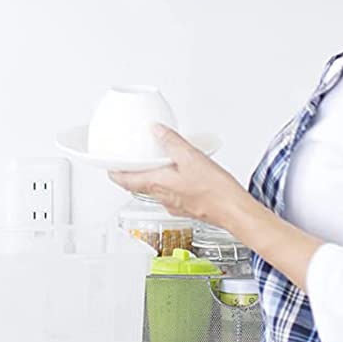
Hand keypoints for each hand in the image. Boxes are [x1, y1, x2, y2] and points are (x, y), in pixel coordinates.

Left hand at [110, 126, 250, 227]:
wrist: (234, 211)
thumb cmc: (215, 191)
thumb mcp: (191, 157)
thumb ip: (171, 142)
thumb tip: (156, 130)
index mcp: (159, 185)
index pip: (126, 181)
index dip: (114, 173)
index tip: (108, 166)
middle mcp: (163, 197)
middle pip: (139, 185)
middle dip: (132, 174)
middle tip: (128, 161)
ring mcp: (175, 204)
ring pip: (155, 190)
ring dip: (150, 177)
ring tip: (154, 162)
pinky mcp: (187, 206)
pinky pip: (170, 193)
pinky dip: (167, 182)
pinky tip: (179, 173)